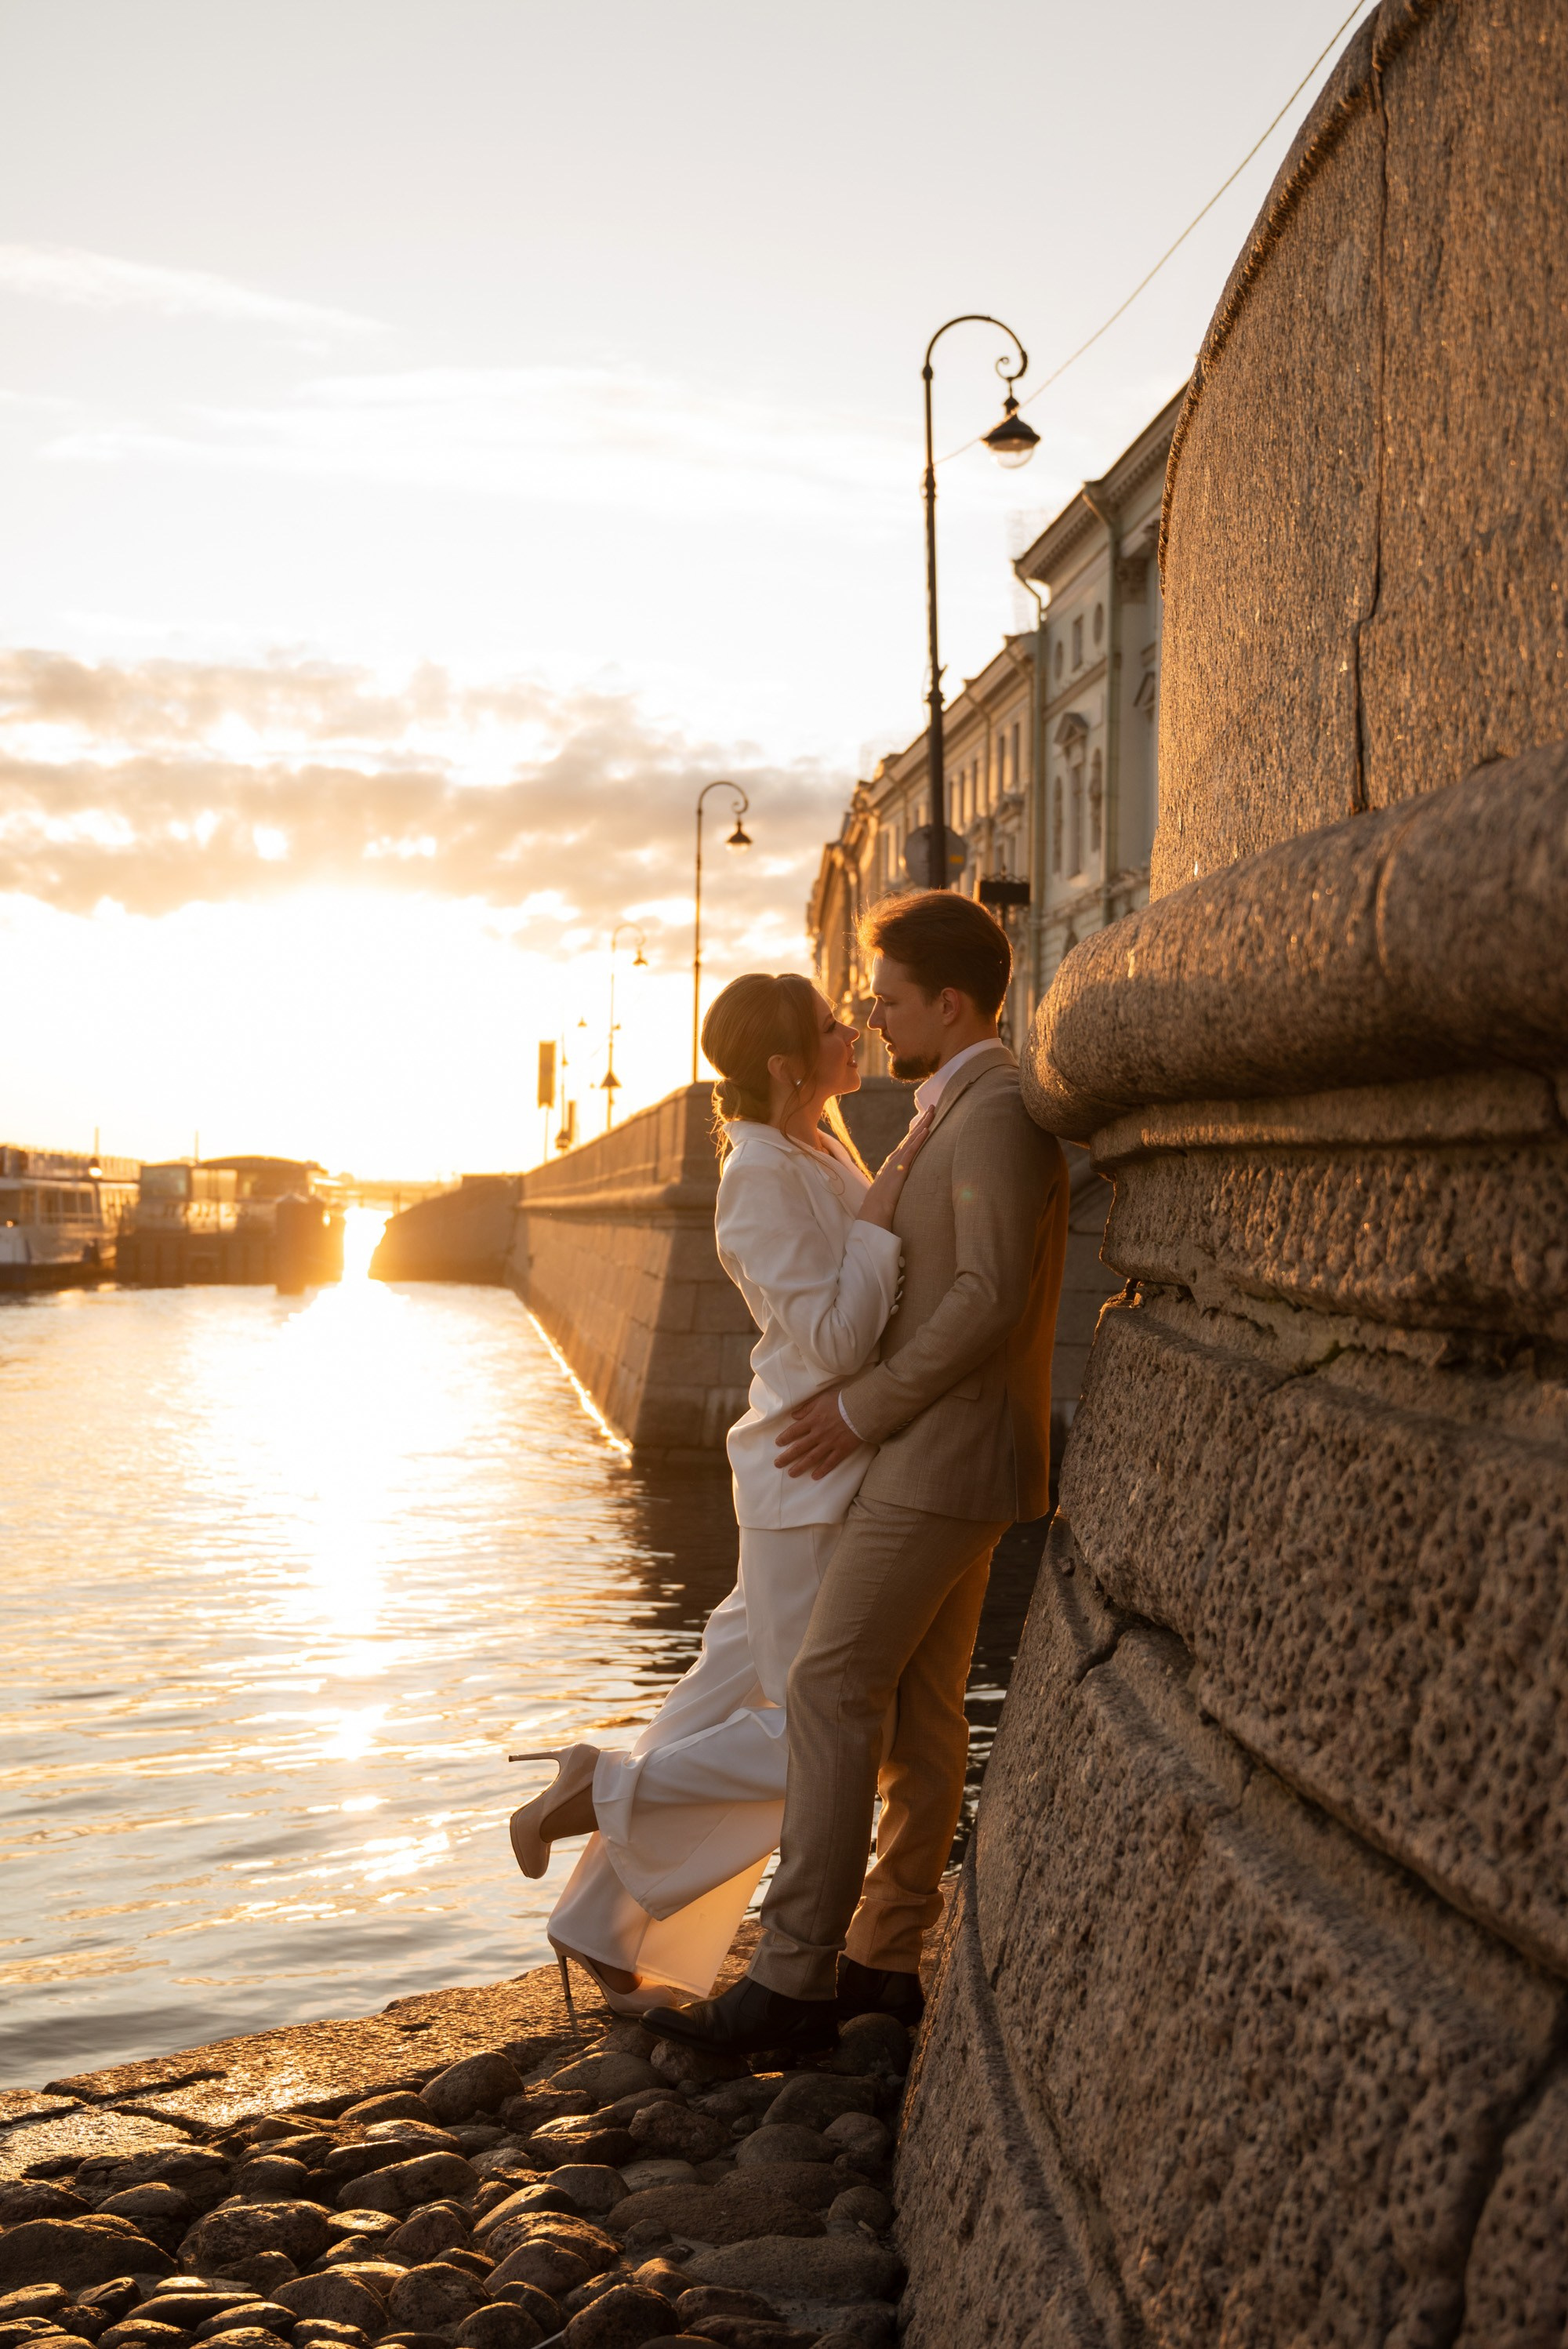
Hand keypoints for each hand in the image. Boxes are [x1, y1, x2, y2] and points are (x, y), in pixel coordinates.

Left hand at [774, 1385, 865, 1478]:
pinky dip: (822, 1470)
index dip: (784, 1438)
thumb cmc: (842, 1401)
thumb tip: (794, 1415)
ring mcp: (830, 1443)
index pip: (794, 1431)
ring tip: (791, 1474)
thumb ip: (807, 1408)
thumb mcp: (821, 1399)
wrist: (862, 1408)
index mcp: (812, 1420)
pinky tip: (814, 1476)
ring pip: (812, 1458)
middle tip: (777, 1464)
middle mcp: (818, 1434)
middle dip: (787, 1457)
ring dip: (800, 1466)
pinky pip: (830, 1462)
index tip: (778, 1443)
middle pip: (799, 1447)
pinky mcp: (842, 1450)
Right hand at [855, 1105, 934, 1231]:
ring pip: (912, 1139)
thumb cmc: (882, 1204)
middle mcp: (895, 1158)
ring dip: (922, 1124)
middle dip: (922, 1120)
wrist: (874, 1212)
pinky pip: (911, 1151)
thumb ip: (898, 1183)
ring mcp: (897, 1162)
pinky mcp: (900, 1169)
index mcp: (893, 1163)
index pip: (908, 1142)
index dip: (917, 1129)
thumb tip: (903, 1185)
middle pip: (911, 1135)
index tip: (925, 1118)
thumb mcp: (892, 1189)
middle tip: (932, 1106)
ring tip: (932, 1111)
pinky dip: (919, 1139)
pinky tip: (926, 1129)